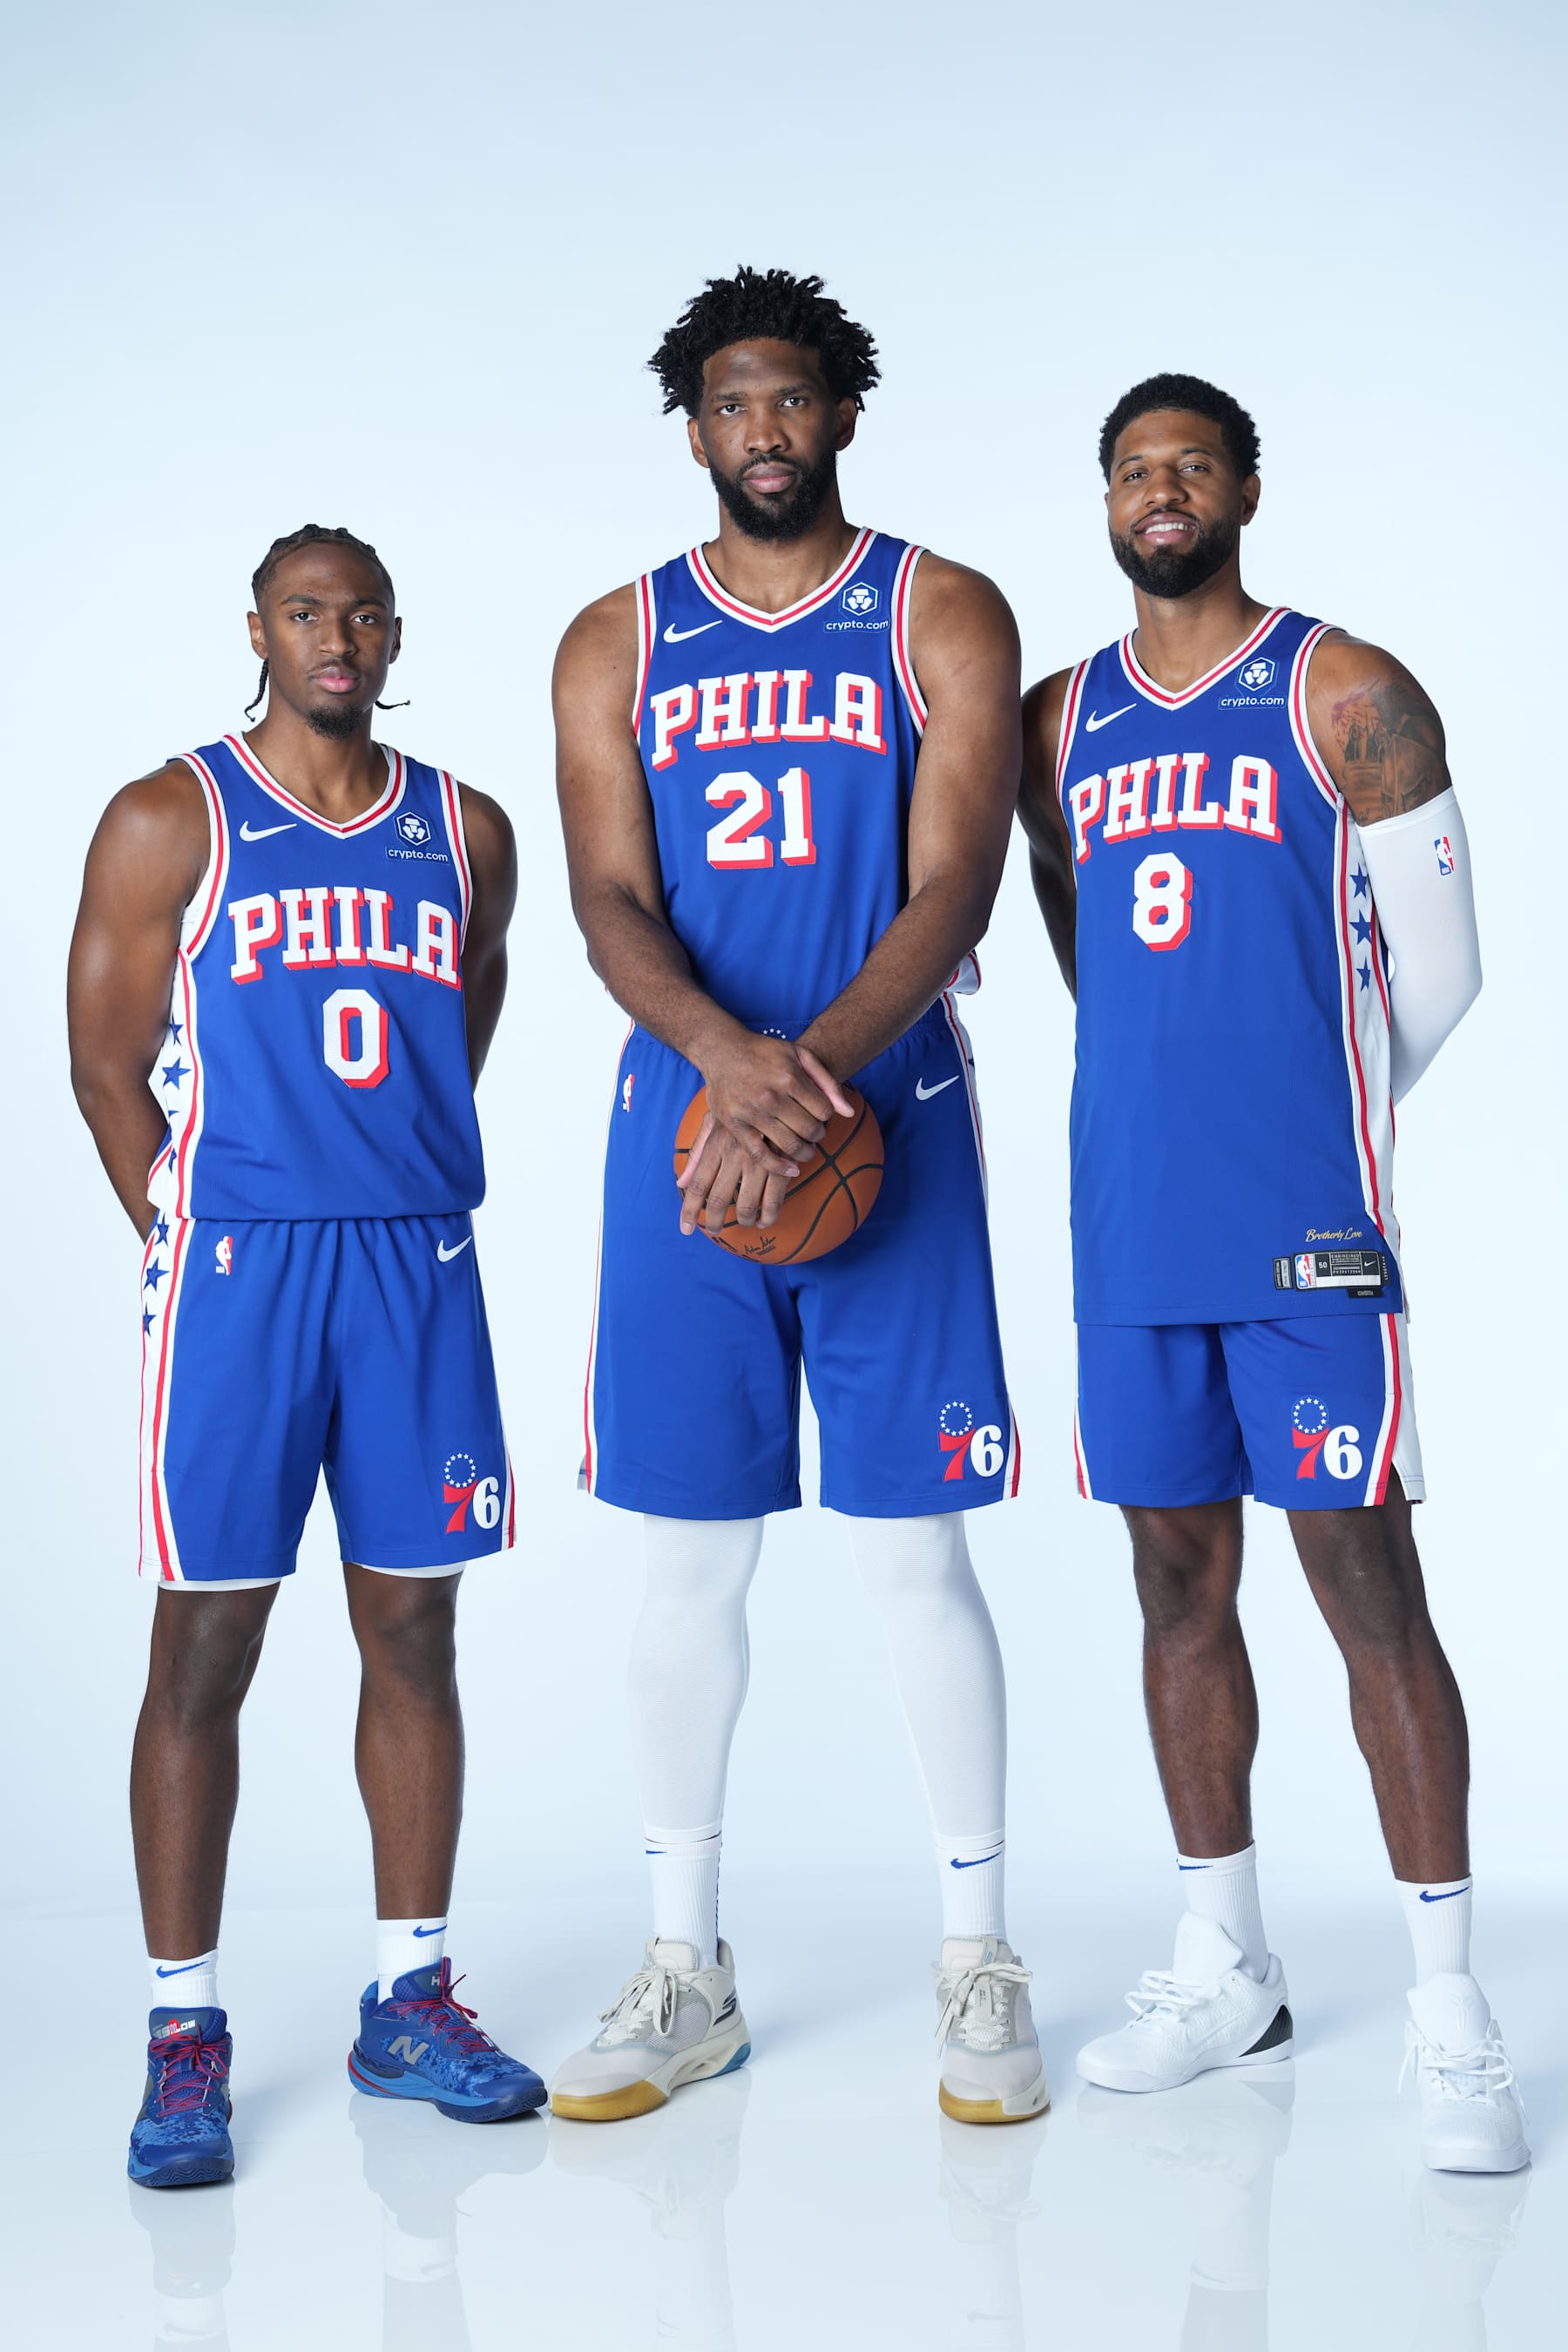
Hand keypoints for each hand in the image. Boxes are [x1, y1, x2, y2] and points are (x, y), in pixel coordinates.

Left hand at [677, 1113, 796, 1236]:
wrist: (778, 1087)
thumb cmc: (744, 1105)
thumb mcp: (715, 1121)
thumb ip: (697, 1153)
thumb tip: (680, 1183)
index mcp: (716, 1144)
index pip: (698, 1184)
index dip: (690, 1210)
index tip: (686, 1229)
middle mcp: (734, 1155)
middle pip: (718, 1200)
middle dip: (714, 1222)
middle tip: (714, 1231)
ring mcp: (758, 1161)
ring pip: (748, 1206)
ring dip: (745, 1221)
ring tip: (746, 1223)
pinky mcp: (782, 1165)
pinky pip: (773, 1202)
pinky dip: (768, 1217)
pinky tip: (765, 1220)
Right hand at [694, 1029, 854, 1171]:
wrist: (722, 1050)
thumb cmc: (765, 1052)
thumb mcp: (800, 1055)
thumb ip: (827, 1082)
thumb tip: (849, 1113)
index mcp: (790, 1078)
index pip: (824, 1111)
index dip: (827, 1115)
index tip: (820, 1114)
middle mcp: (771, 1096)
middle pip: (810, 1130)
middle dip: (818, 1135)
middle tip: (814, 1133)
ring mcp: (752, 1112)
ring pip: (790, 1145)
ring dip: (805, 1152)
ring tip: (806, 1150)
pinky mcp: (735, 1124)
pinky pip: (760, 1154)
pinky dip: (779, 1167)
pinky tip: (792, 1170)